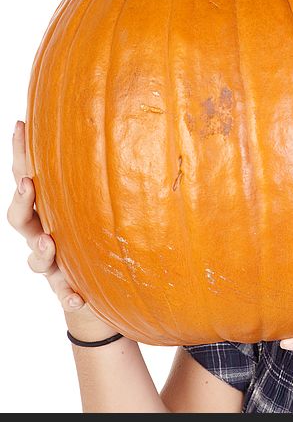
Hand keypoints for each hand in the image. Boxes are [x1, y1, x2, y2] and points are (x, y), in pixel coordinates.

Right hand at [7, 120, 116, 340]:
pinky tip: (78, 297)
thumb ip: (110, 175)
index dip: (22, 153)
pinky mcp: (67, 290)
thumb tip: (143, 124)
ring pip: (37, 259)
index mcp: (52, 210)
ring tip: (49, 242)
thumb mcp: (105, 205)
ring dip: (40, 250)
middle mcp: (45, 235)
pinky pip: (63, 295)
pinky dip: (68, 295)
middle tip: (28, 185)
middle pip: (19, 219)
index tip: (21, 125)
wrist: (103, 296)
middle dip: (21, 201)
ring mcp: (54, 265)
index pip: (29, 178)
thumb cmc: (105, 239)